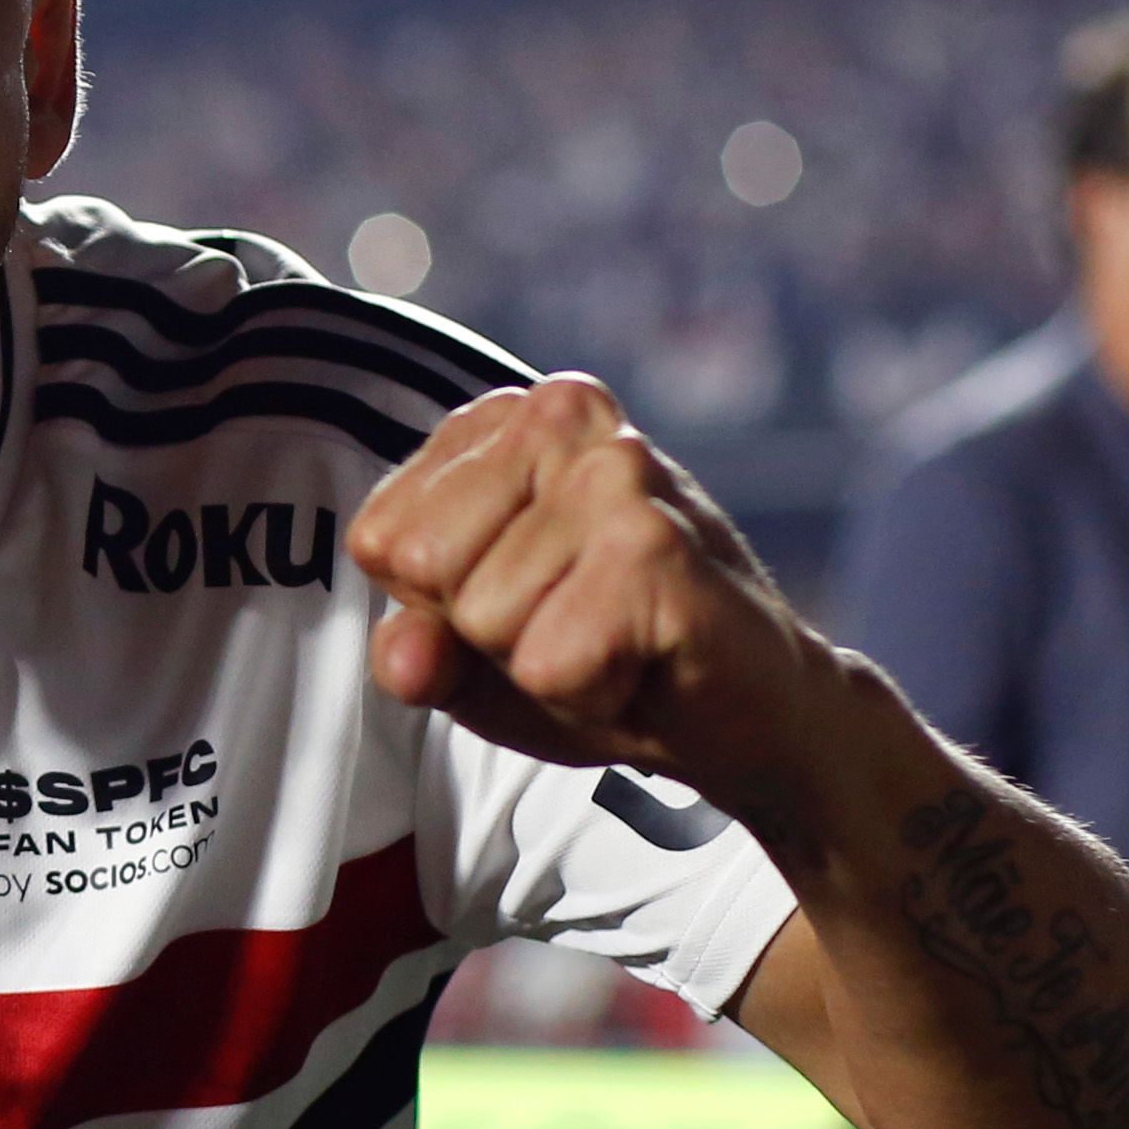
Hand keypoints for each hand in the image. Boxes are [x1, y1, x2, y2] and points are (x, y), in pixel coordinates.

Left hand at [343, 374, 825, 810]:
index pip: (382, 538)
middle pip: (425, 568)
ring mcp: (615, 470)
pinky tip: (644, 661)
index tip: (526, 602)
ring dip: (544, 665)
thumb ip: (413, 651)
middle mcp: (558, 415)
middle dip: (487, 633)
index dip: (440, 605)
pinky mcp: (658, 544)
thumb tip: (403, 651)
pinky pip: (549, 664)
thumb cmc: (601, 663)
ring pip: (484, 618)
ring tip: (612, 639)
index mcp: (502, 420)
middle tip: (574, 624)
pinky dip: (590, 692)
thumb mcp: (474, 659)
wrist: (746, 713)